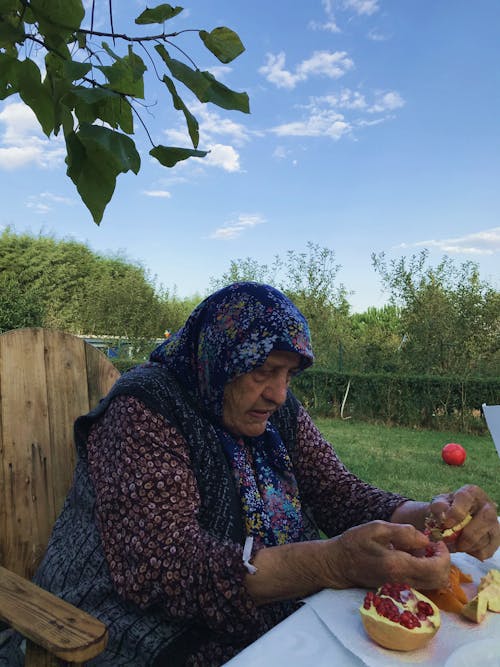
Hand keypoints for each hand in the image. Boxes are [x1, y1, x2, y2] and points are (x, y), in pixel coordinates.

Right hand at [325, 520, 449, 589]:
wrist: (338, 564)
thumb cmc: (355, 543)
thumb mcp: (377, 528)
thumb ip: (404, 532)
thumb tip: (425, 539)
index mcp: (398, 565)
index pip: (436, 569)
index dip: (443, 555)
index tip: (437, 542)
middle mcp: (403, 581)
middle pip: (439, 580)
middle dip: (443, 562)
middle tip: (434, 546)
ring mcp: (401, 589)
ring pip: (433, 584)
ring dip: (435, 567)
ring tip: (422, 550)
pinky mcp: (399, 590)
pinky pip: (422, 584)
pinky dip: (426, 571)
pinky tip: (414, 557)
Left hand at [429, 484, 499, 559]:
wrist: (451, 520)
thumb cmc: (445, 509)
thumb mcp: (438, 504)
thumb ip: (438, 506)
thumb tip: (443, 512)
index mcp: (471, 492)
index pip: (466, 498)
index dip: (456, 512)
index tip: (446, 524)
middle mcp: (487, 505)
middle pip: (485, 518)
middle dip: (467, 534)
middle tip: (452, 541)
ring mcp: (494, 523)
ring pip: (486, 537)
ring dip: (467, 546)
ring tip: (453, 545)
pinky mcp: (495, 539)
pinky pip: (487, 551)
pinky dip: (472, 553)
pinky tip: (463, 548)